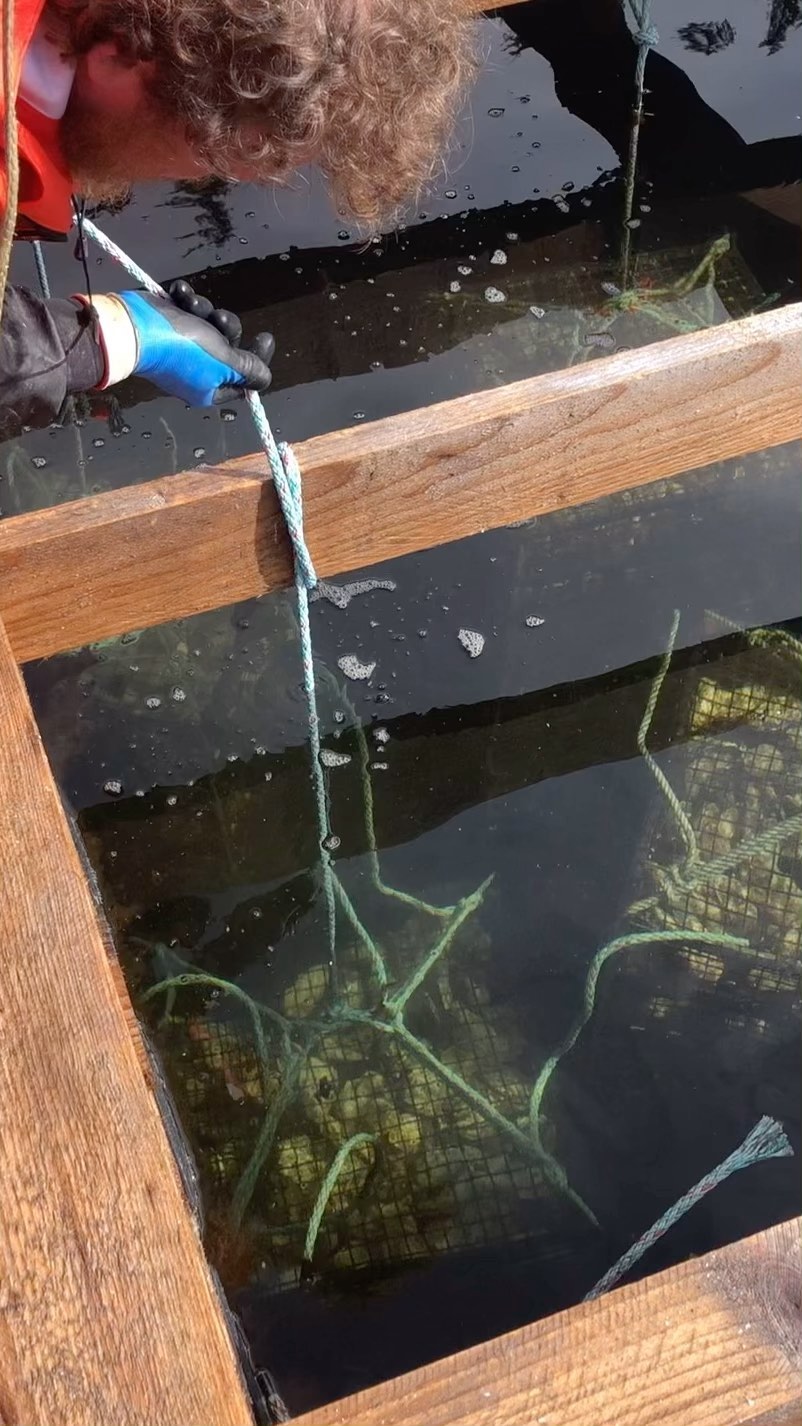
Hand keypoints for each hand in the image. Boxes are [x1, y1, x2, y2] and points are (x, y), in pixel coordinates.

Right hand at [84, 280, 274, 406]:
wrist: (133, 327)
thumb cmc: (182, 348)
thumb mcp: (224, 361)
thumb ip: (248, 368)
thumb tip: (264, 378)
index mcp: (209, 388)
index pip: (243, 378)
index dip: (257, 358)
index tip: (266, 338)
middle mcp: (196, 371)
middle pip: (228, 347)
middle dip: (227, 327)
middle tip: (220, 319)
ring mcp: (180, 348)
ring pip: (209, 324)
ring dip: (204, 310)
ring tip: (192, 307)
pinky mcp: (167, 326)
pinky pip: (187, 310)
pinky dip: (185, 299)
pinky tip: (178, 294)